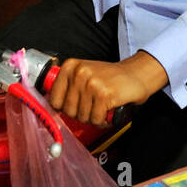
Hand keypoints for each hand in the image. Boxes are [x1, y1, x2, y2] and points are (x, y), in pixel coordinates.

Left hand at [47, 51, 168, 126]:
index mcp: (70, 66)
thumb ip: (67, 86)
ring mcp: (91, 84)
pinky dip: (103, 120)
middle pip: (68, 111)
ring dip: (93, 117)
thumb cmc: (110, 78)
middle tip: (92, 106)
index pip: (54, 99)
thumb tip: (50, 106)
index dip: (64, 108)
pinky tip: (108, 110)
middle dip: (81, 114)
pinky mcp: (104, 95)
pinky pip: (96, 119)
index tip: (75, 106)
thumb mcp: (84, 74)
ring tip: (101, 106)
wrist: (136, 74)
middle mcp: (79, 73)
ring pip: (82, 117)